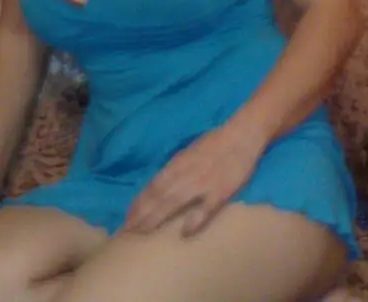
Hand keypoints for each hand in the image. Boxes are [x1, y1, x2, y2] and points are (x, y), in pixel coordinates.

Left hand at [122, 124, 265, 237]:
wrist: (241, 134)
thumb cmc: (215, 142)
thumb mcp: (189, 152)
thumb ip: (176, 168)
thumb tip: (162, 184)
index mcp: (177, 163)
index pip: (152, 186)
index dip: (139, 203)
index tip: (127, 218)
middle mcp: (184, 174)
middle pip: (158, 196)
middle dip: (141, 215)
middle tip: (126, 231)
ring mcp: (202, 183)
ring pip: (174, 202)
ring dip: (156, 218)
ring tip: (142, 233)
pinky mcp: (220, 191)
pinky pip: (205, 208)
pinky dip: (194, 220)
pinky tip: (184, 233)